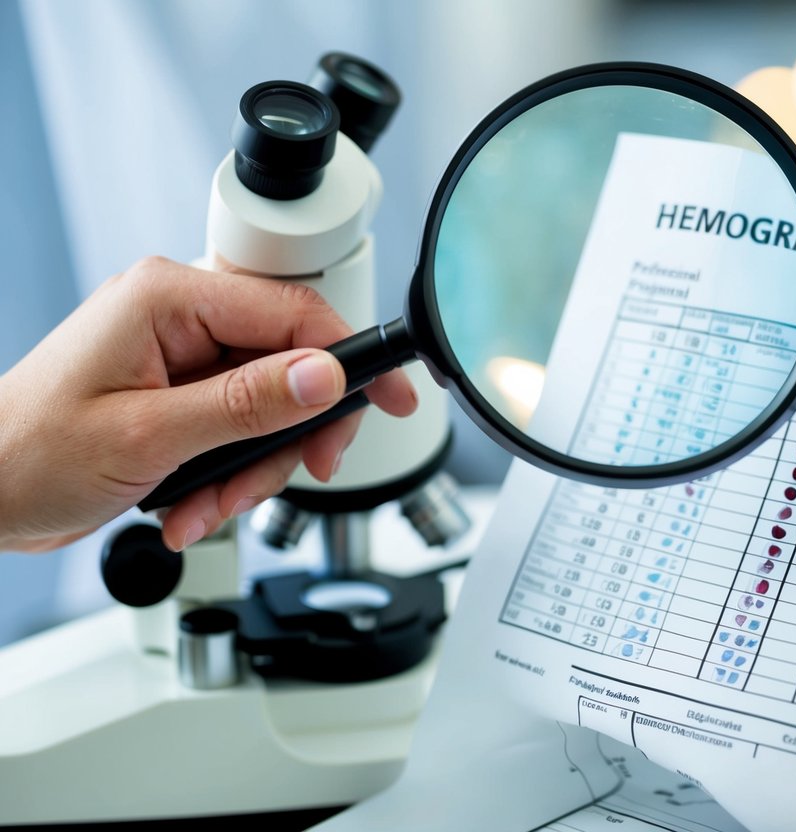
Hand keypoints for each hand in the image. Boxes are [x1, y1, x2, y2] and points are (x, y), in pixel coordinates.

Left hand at [0, 257, 415, 552]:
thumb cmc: (27, 454)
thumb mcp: (150, 436)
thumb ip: (247, 404)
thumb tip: (324, 376)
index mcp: (168, 298)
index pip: (294, 310)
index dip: (351, 358)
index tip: (392, 399)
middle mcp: (178, 316)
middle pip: (291, 365)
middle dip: (290, 436)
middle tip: (292, 474)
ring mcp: (180, 356)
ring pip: (271, 406)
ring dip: (251, 469)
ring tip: (207, 505)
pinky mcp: (179, 393)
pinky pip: (240, 428)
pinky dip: (227, 475)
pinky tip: (190, 505)